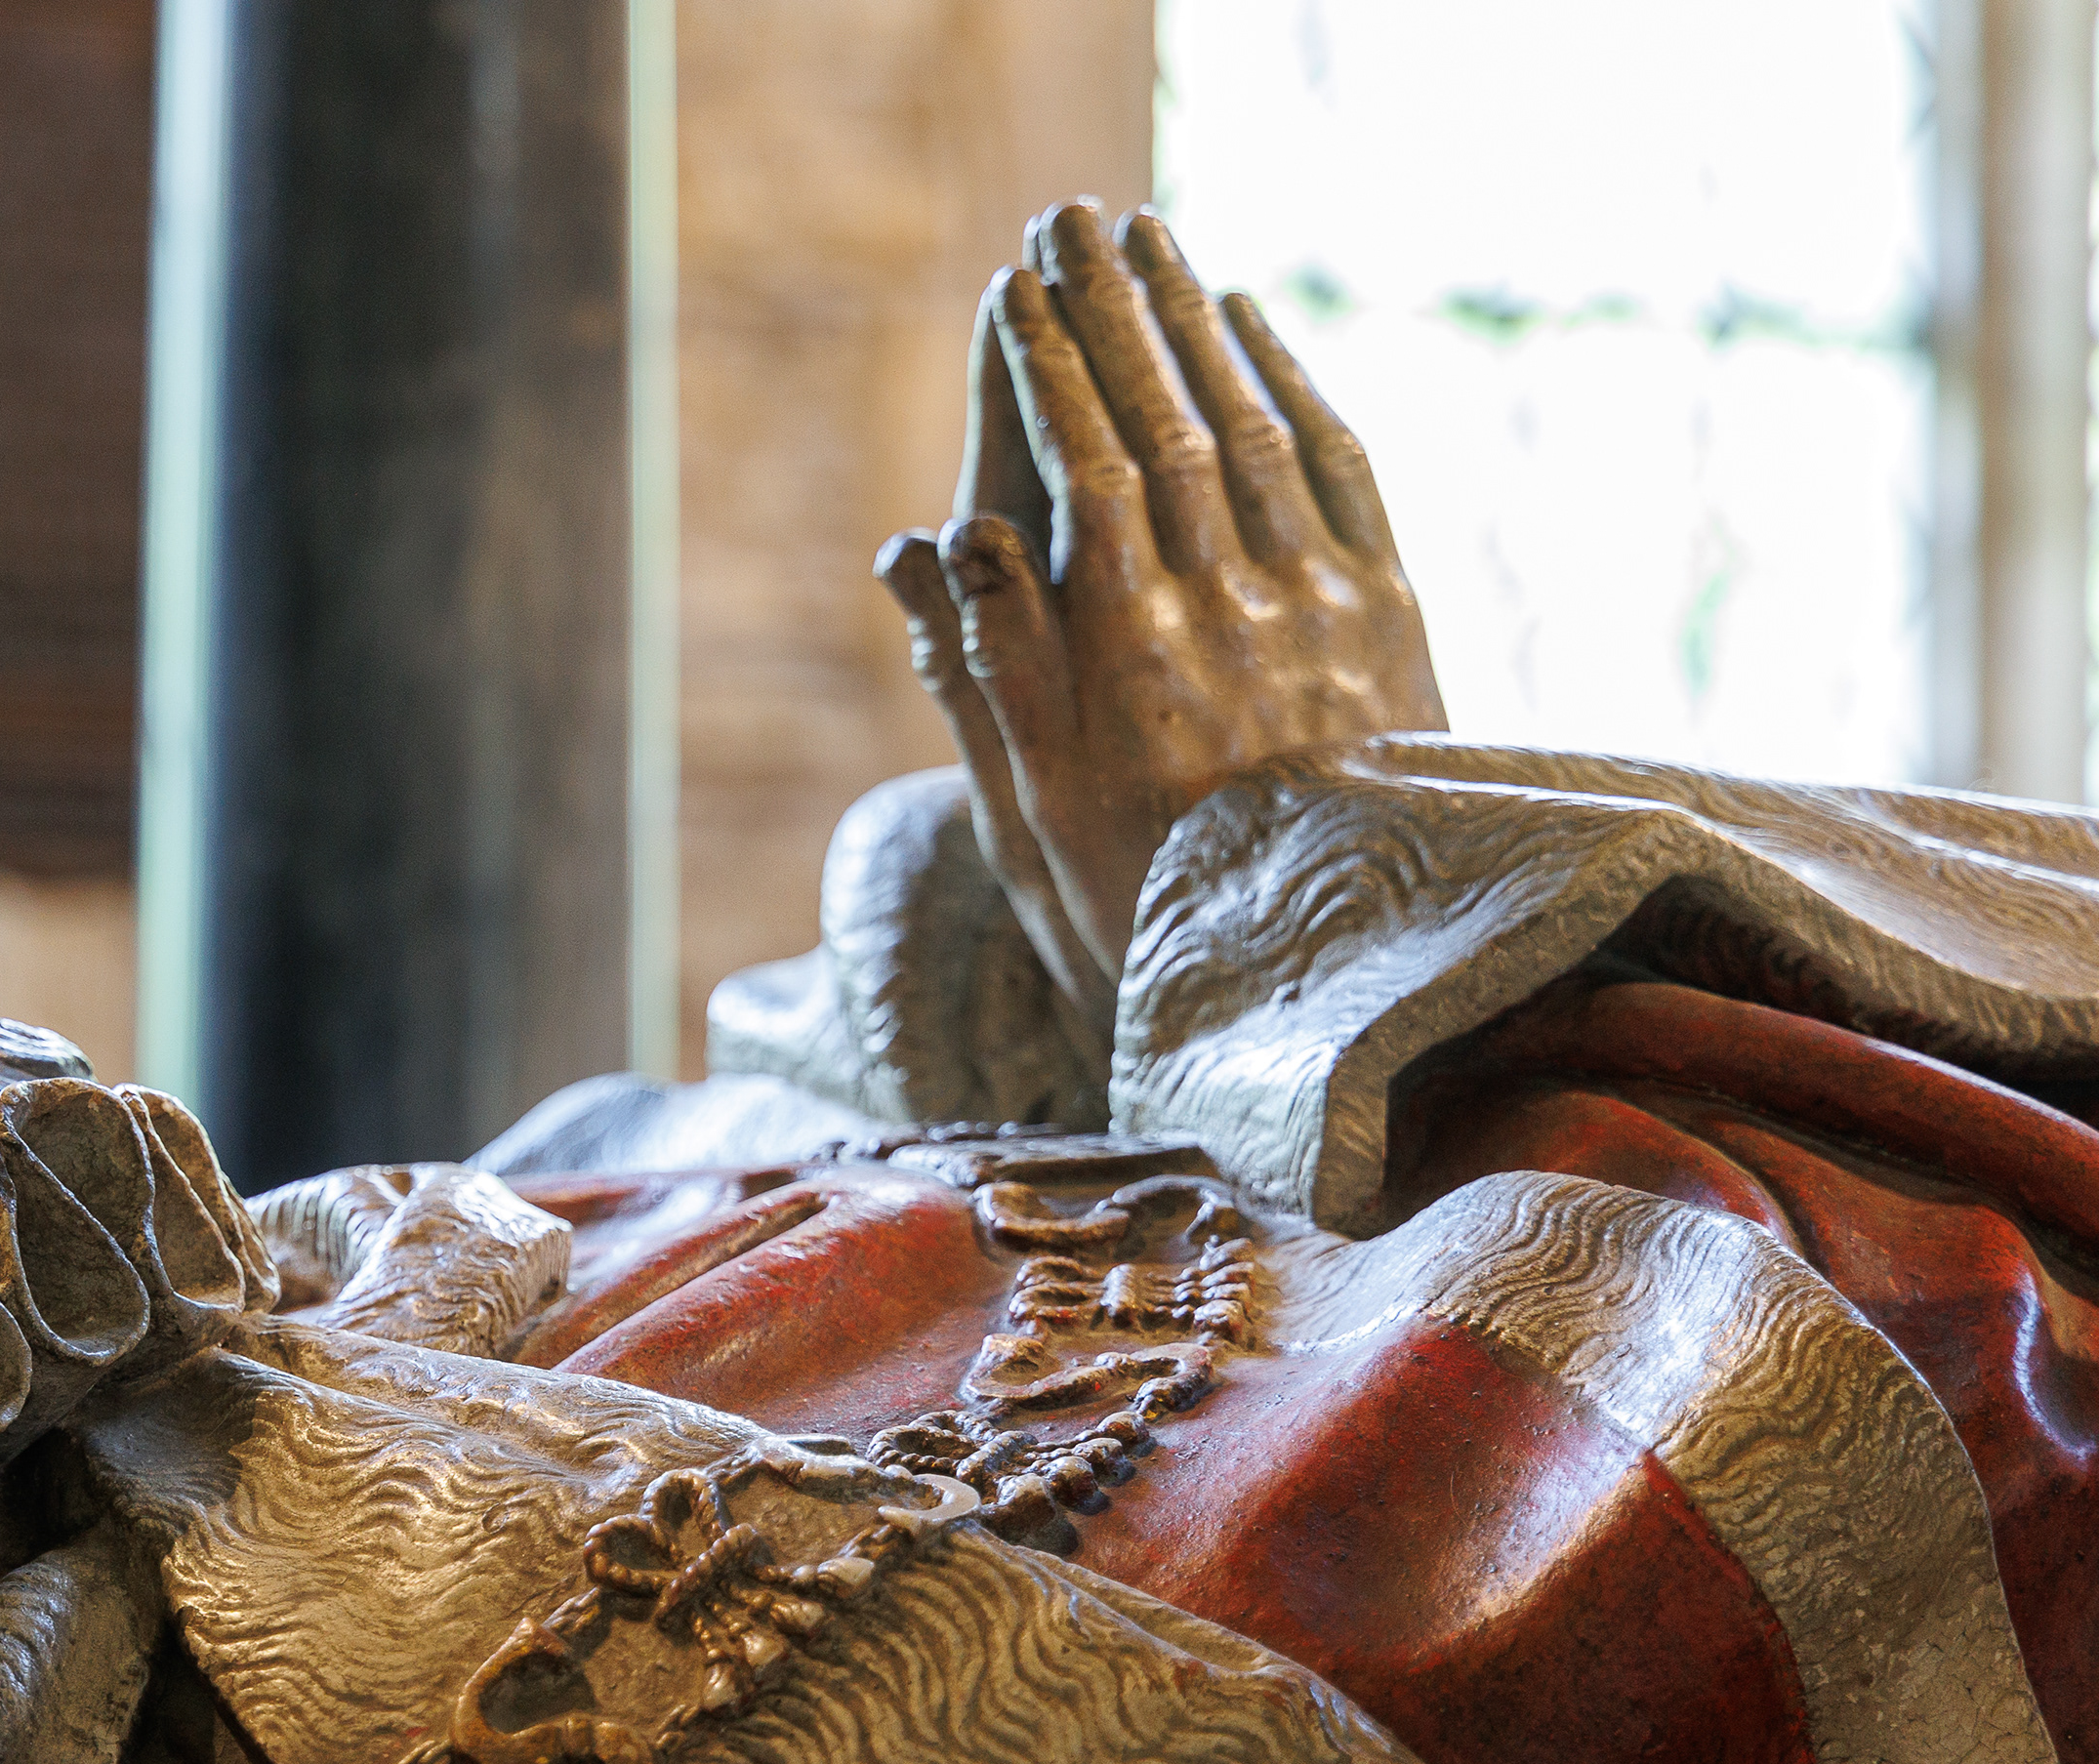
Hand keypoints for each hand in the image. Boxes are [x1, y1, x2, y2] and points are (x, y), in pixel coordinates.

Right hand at [875, 203, 1443, 1011]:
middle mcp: (1234, 614)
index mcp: (1132, 660)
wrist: (1326, 974)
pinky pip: (1336, 467)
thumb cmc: (1142, 905)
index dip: (1052, 373)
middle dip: (1115, 314)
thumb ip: (988, 671)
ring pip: (1253, 428)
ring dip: (1195, 323)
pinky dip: (1290, 383)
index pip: (1088, 473)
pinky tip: (1248, 326)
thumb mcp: (1029, 812)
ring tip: (1147, 242)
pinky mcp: (1388, 617)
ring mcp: (1322, 608)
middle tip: (1070, 226)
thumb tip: (939, 540)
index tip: (1014, 294)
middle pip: (1170, 423)